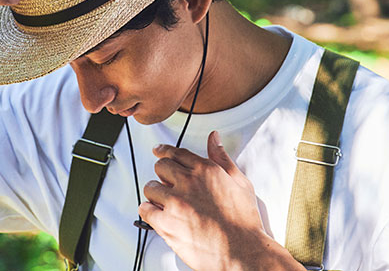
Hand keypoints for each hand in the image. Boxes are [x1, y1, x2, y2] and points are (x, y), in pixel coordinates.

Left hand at [138, 131, 300, 270]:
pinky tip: (156, 214)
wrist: (243, 251)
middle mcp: (188, 182)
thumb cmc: (244, 221)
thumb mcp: (239, 182)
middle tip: (167, 183)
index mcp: (206, 170)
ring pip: (151, 188)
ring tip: (164, 202)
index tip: (159, 151)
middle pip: (160, 166)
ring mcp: (175, 202)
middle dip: (163, 174)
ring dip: (156, 194)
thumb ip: (222, 157)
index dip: (164, 151)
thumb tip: (214, 138)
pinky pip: (145, 210)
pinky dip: (148, 211)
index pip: (176, 152)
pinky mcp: (166, 223)